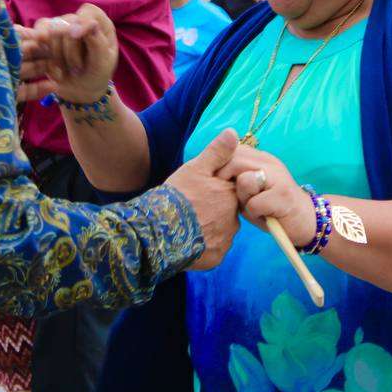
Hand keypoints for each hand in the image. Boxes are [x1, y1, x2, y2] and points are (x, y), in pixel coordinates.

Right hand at [16, 4, 117, 103]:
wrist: (80, 88)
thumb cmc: (96, 74)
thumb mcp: (102, 63)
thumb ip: (96, 42)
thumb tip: (80, 25)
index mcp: (100, 23)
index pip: (88, 12)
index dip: (82, 22)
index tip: (77, 36)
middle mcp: (81, 20)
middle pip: (67, 23)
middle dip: (70, 50)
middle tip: (78, 70)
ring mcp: (62, 24)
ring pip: (51, 30)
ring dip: (57, 54)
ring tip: (67, 70)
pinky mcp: (46, 32)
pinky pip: (39, 34)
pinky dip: (44, 52)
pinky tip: (53, 66)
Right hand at [166, 129, 240, 269]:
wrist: (158, 230)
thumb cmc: (177, 196)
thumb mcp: (195, 168)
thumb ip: (216, 153)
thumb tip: (233, 133)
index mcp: (230, 196)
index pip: (230, 193)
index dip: (215, 193)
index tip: (200, 194)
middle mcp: (233, 220)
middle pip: (227, 214)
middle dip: (214, 212)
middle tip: (191, 210)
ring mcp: (225, 241)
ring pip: (221, 232)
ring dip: (209, 230)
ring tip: (187, 226)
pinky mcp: (215, 258)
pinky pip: (213, 250)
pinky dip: (204, 247)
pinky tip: (188, 242)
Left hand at [217, 145, 315, 247]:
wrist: (306, 221)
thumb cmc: (272, 208)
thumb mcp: (251, 190)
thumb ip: (235, 177)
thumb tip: (212, 172)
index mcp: (260, 158)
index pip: (231, 150)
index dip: (219, 166)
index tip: (219, 184)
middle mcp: (269, 162)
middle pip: (234, 161)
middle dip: (226, 182)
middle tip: (235, 198)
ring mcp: (278, 177)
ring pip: (244, 180)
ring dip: (243, 199)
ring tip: (253, 207)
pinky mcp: (283, 195)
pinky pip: (254, 203)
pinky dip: (254, 214)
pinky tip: (263, 216)